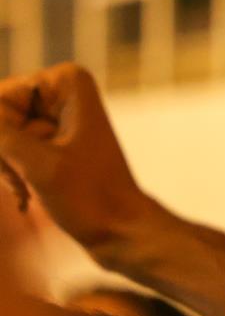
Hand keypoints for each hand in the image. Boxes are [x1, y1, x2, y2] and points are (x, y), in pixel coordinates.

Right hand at [0, 64, 154, 254]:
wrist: (121, 233)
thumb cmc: (89, 199)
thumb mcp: (35, 163)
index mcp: (66, 82)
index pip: (0, 98)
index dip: (2, 135)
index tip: (21, 162)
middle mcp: (60, 91)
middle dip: (1, 153)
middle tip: (21, 182)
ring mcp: (52, 116)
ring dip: (4, 167)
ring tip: (26, 190)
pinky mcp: (48, 142)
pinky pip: (8, 150)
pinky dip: (10, 174)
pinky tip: (26, 197)